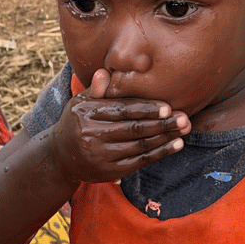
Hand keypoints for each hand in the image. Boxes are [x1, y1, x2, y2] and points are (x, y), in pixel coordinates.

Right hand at [48, 69, 189, 184]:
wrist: (60, 158)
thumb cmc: (76, 124)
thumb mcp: (80, 104)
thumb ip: (96, 90)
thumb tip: (104, 73)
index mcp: (85, 114)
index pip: (121, 110)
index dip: (145, 108)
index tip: (167, 107)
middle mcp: (91, 135)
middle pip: (133, 128)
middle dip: (161, 123)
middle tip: (184, 117)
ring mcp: (101, 155)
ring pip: (139, 145)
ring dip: (165, 137)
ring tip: (185, 128)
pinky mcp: (110, 170)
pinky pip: (140, 160)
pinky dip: (160, 153)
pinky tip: (176, 144)